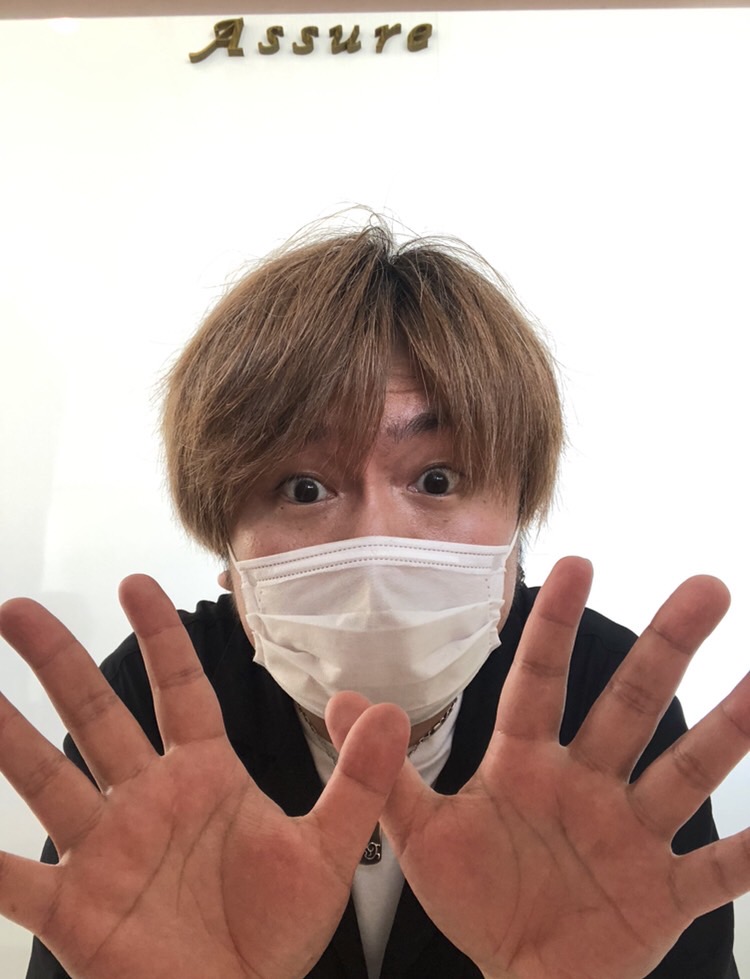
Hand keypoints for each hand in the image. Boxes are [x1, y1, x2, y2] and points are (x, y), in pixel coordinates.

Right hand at [0, 575, 409, 978]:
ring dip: (8, 736)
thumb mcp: (327, 850)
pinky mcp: (73, 909)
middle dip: (59, 662)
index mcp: (204, 776)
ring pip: (47, 779)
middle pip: (98, 714)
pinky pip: (14, 879)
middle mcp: (146, 799)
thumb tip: (391, 709)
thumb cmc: (278, 933)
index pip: (179, 690)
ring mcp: (104, 850)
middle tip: (17, 610)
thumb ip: (360, 780)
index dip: (161, 637)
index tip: (136, 584)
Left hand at [347, 557, 749, 978]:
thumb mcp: (423, 837)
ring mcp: (629, 836)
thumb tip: (338, 701)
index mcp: (526, 765)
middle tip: (707, 587)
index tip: (580, 564)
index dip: (556, 627)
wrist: (521, 978)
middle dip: (665, 648)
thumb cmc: (477, 898)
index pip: (540, 683)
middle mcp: (586, 785)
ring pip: (683, 773)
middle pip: (628, 707)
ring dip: (726, 731)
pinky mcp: (662, 893)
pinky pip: (716, 870)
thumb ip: (387, 773)